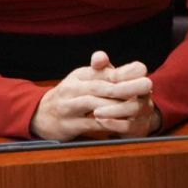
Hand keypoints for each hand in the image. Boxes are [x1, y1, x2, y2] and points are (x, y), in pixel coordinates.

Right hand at [30, 50, 157, 140]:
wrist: (40, 115)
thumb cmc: (69, 96)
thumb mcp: (83, 79)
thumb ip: (103, 71)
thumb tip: (125, 62)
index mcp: (79, 75)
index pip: (104, 70)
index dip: (124, 71)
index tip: (144, 70)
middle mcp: (73, 88)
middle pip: (102, 86)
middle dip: (126, 86)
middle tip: (147, 86)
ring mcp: (69, 107)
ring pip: (96, 104)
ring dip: (117, 105)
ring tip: (137, 105)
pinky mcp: (68, 125)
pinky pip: (90, 124)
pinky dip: (106, 123)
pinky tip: (121, 123)